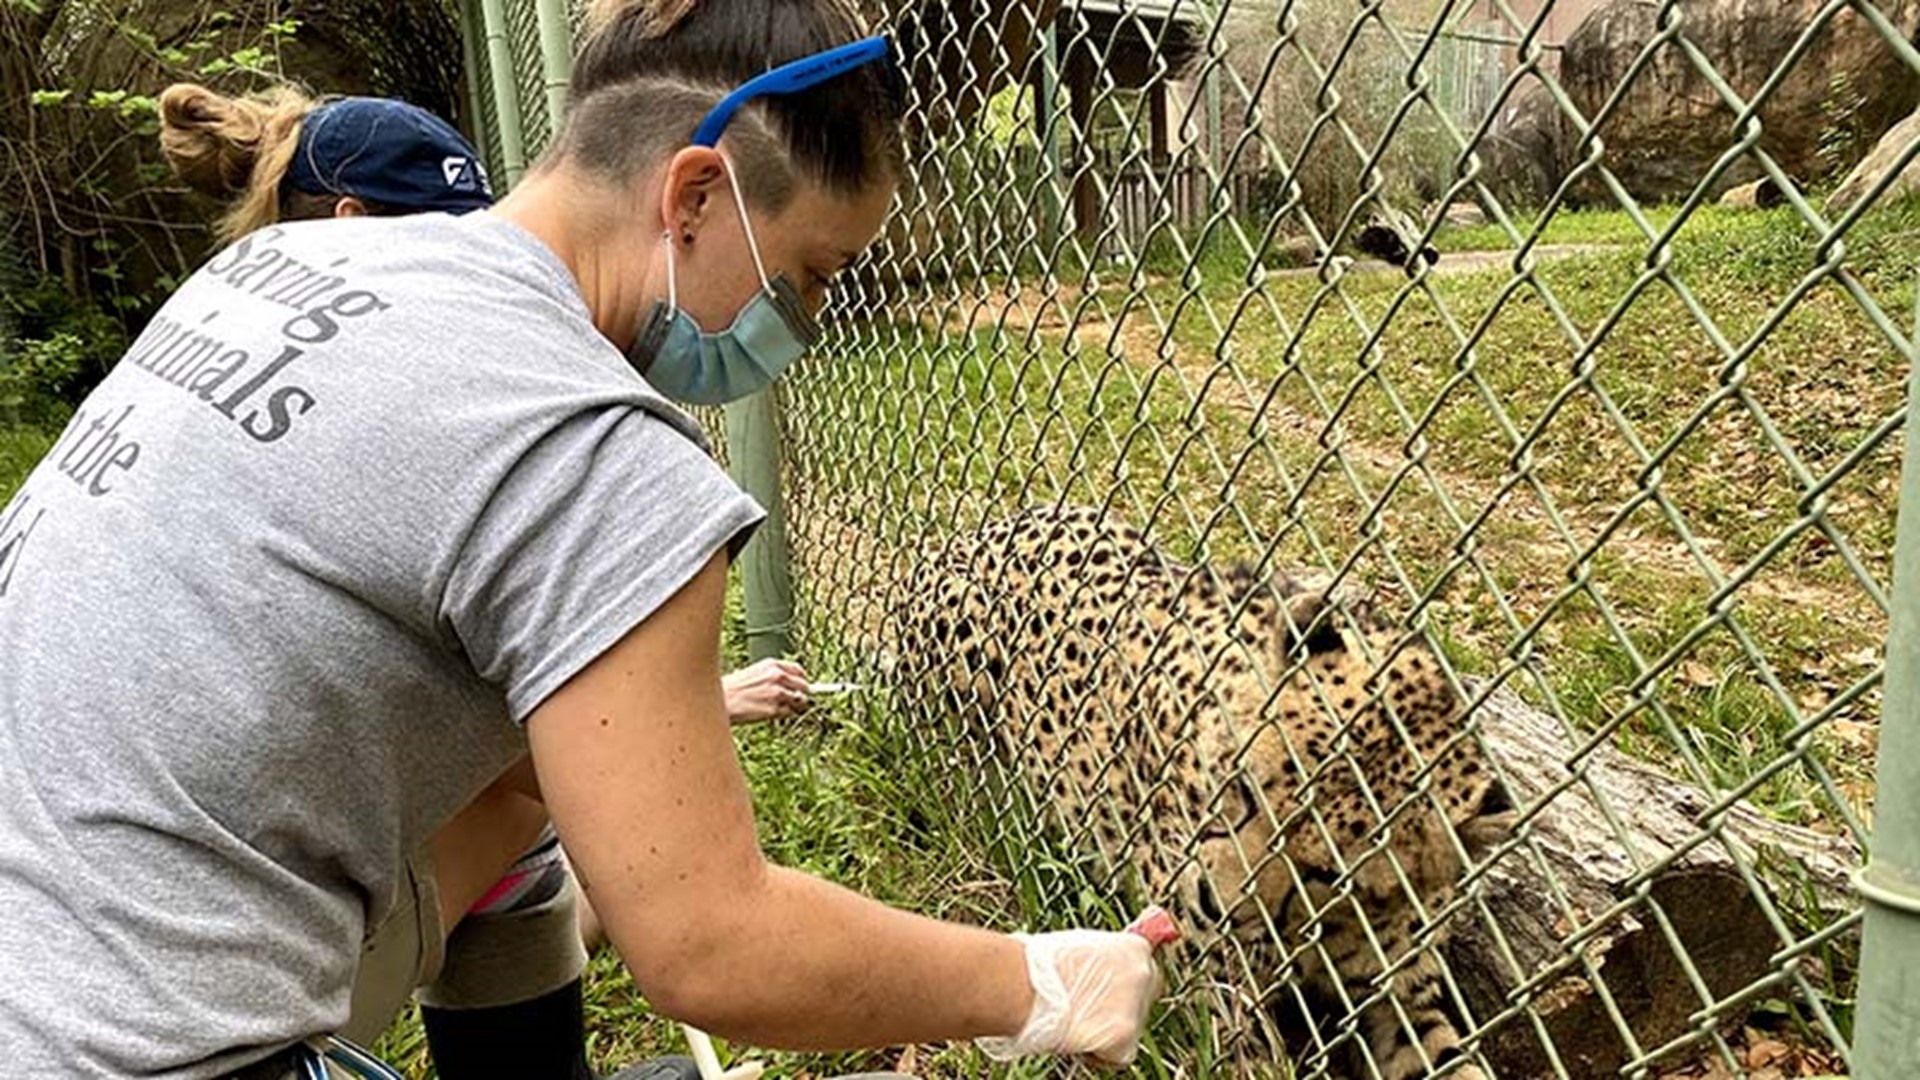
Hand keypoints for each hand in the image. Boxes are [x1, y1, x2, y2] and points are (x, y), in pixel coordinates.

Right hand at [722, 657, 810, 724]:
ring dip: (794, 706)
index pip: (798, 670)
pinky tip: (771, 713)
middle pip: (804, 686)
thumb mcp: (754, 673)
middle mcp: (778, 676)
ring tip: (781, 708)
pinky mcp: (774, 709)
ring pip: (800, 701)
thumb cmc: (733, 688)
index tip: (800, 686)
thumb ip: (773, 676)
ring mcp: (777, 693)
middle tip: (794, 700)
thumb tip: (791, 684)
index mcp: (772, 665)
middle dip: (801, 694)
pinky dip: (784, 715)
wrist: (721, 701)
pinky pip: (789, 713)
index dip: (801, 679)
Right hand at [975, 928, 1161, 1064]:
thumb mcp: (1081, 947)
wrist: (1024, 985)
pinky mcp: (1126, 1039)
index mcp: (1134, 947)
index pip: (1145, 966)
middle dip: (1127, 1004)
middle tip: (1098, 1011)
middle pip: (1148, 995)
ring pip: (1131, 1027)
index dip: (1126, 979)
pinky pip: (1119, 1055)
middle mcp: (1143, 974)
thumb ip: (1105, 959)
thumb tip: (1108, 969)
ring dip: (1111, 1029)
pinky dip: (1100, 1054)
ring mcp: (1137, 1008)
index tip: (1113, 987)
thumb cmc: (1041, 964)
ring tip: (1075, 1021)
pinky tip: (1077, 1041)